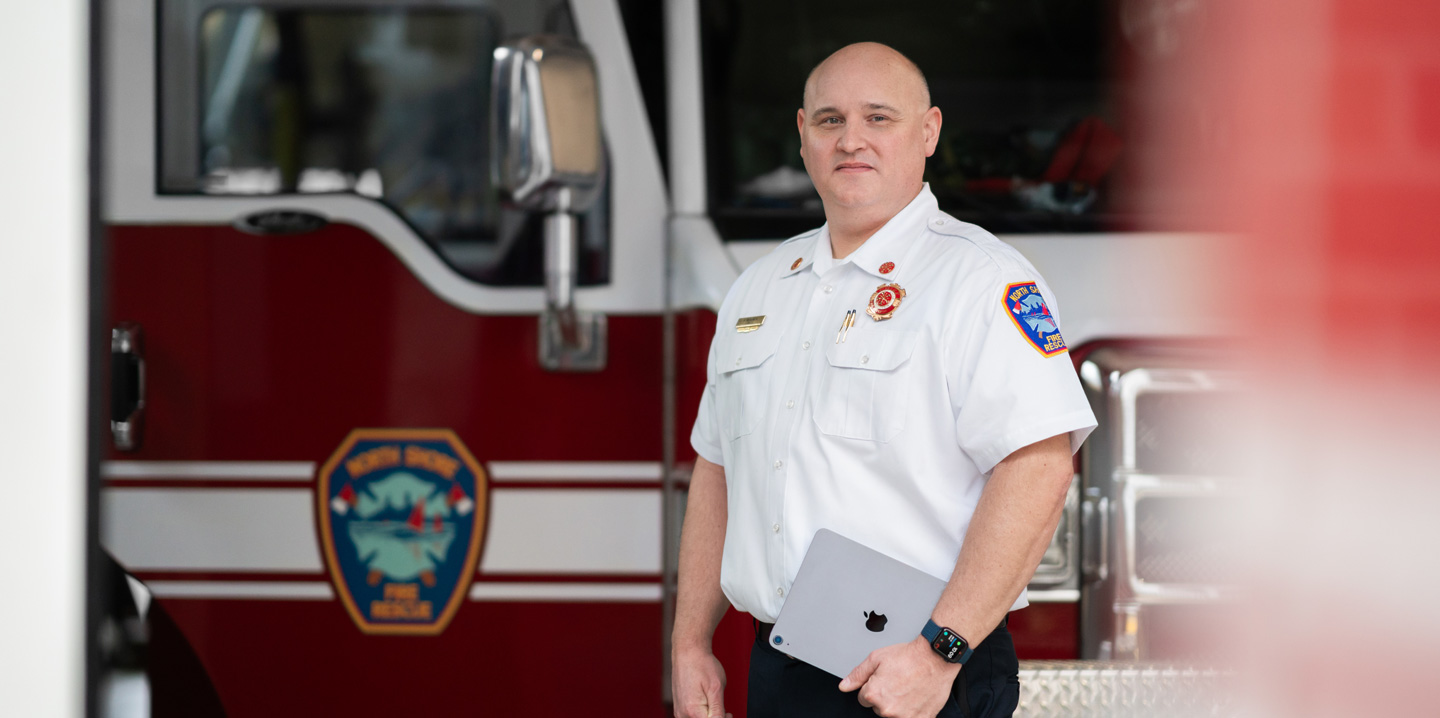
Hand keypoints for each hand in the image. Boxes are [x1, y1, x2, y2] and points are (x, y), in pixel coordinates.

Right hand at [672, 647, 731, 717]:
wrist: (688, 652)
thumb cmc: (702, 665)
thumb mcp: (716, 688)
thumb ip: (718, 711)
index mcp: (693, 712)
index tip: (729, 714)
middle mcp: (683, 714)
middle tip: (726, 710)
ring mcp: (679, 712)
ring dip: (708, 716)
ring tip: (713, 702)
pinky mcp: (679, 708)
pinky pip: (692, 717)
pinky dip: (701, 713)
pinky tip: (706, 702)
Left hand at [838, 636, 960, 717]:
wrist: (935, 657)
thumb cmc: (909, 656)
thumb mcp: (876, 658)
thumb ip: (858, 675)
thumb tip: (844, 686)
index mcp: (873, 694)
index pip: (863, 698)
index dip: (873, 687)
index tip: (884, 680)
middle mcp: (887, 709)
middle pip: (879, 708)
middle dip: (885, 696)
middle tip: (898, 681)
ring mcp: (905, 716)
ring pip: (894, 714)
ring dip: (899, 704)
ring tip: (908, 687)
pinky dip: (913, 710)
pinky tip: (917, 697)